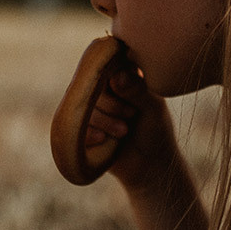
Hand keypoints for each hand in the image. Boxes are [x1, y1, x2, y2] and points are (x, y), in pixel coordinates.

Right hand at [86, 64, 179, 190]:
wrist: (149, 167)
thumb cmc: (156, 132)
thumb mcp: (152, 109)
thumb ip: (137, 90)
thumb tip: (117, 75)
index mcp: (124, 74)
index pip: (108, 62)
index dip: (112, 77)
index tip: (125, 93)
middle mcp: (105, 88)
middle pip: (92, 84)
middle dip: (111, 104)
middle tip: (131, 115)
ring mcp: (92, 108)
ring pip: (83, 105)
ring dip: (103, 120)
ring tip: (123, 131)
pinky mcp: (83, 128)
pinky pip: (74, 124)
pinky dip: (90, 132)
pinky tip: (104, 139)